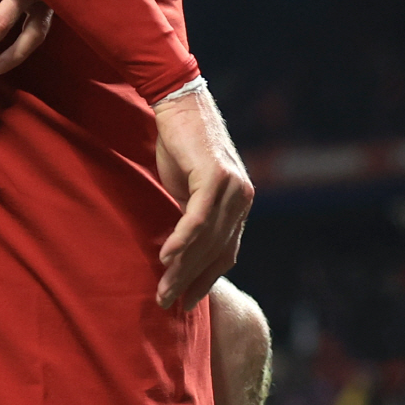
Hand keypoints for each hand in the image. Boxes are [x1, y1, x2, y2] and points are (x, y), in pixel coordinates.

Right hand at [153, 87, 253, 310]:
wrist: (178, 102)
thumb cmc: (179, 143)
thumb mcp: (188, 186)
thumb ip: (193, 214)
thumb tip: (182, 249)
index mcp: (240, 202)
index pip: (226, 252)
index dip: (206, 279)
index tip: (186, 302)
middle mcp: (243, 197)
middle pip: (216, 250)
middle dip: (189, 280)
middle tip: (165, 301)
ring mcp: (233, 187)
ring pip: (207, 239)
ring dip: (182, 267)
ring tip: (161, 288)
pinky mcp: (216, 176)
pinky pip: (198, 218)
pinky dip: (182, 240)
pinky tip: (166, 257)